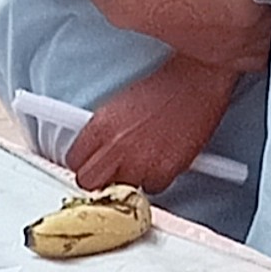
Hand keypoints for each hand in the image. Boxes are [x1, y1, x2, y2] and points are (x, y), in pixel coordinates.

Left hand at [67, 54, 241, 196]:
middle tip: (112, 172)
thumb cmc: (163, 87)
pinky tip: (161, 161)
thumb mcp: (119, 105)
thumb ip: (102, 132)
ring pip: (121, 190)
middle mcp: (116, 146)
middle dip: (99, 179)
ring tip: (142, 161)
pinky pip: (152, 189)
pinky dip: (156, 179)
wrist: (196, 81)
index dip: (84, 163)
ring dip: (129, 180)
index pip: (73, 161)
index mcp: (100, 126)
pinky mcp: (165, 170)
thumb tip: (95, 151)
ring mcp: (140, 161)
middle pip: (88, 182)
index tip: (92, 163)